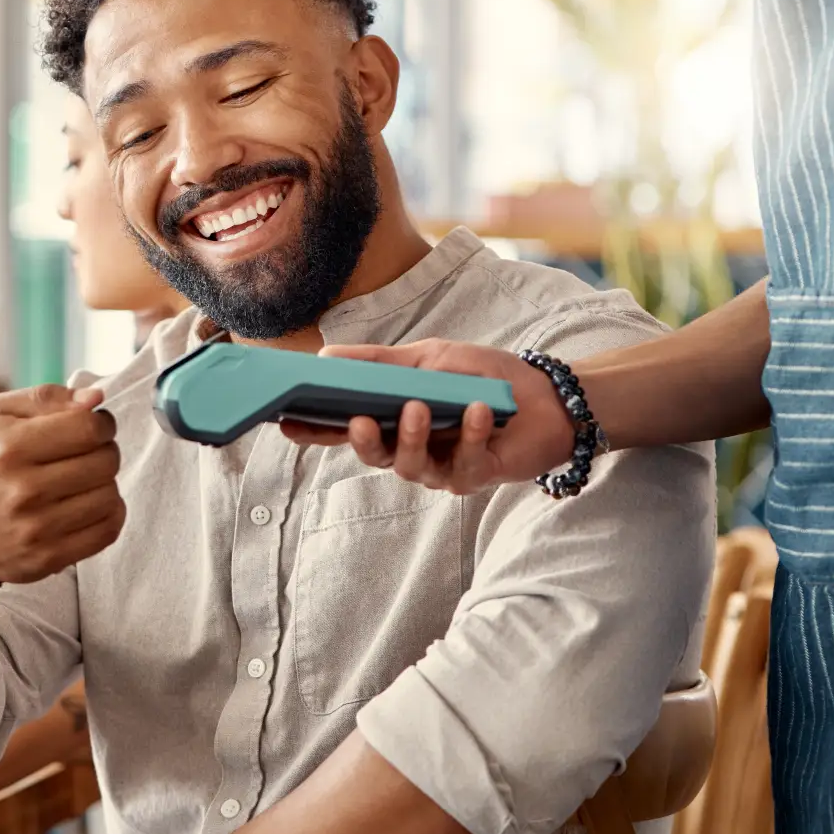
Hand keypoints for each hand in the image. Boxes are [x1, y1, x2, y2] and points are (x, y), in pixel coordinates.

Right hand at [0, 385, 123, 583]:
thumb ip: (46, 397)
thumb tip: (95, 398)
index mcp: (10, 447)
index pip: (89, 428)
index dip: (103, 423)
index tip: (95, 426)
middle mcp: (22, 489)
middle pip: (105, 462)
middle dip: (105, 451)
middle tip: (88, 453)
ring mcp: (35, 529)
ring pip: (110, 496)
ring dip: (105, 483)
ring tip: (84, 480)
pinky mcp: (46, 558)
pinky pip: (107, 531)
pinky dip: (109, 514)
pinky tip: (89, 504)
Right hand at [278, 340, 575, 494]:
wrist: (549, 395)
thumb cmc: (486, 376)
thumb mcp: (428, 358)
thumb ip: (379, 363)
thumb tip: (324, 357)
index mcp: (393, 421)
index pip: (343, 429)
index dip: (313, 430)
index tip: (284, 421)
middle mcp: (410, 450)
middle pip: (372, 456)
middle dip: (362, 441)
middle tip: (358, 420)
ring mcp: (441, 468)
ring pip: (411, 466)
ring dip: (413, 437)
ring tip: (420, 408)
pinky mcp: (476, 476)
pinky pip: (463, 464)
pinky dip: (468, 434)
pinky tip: (475, 411)